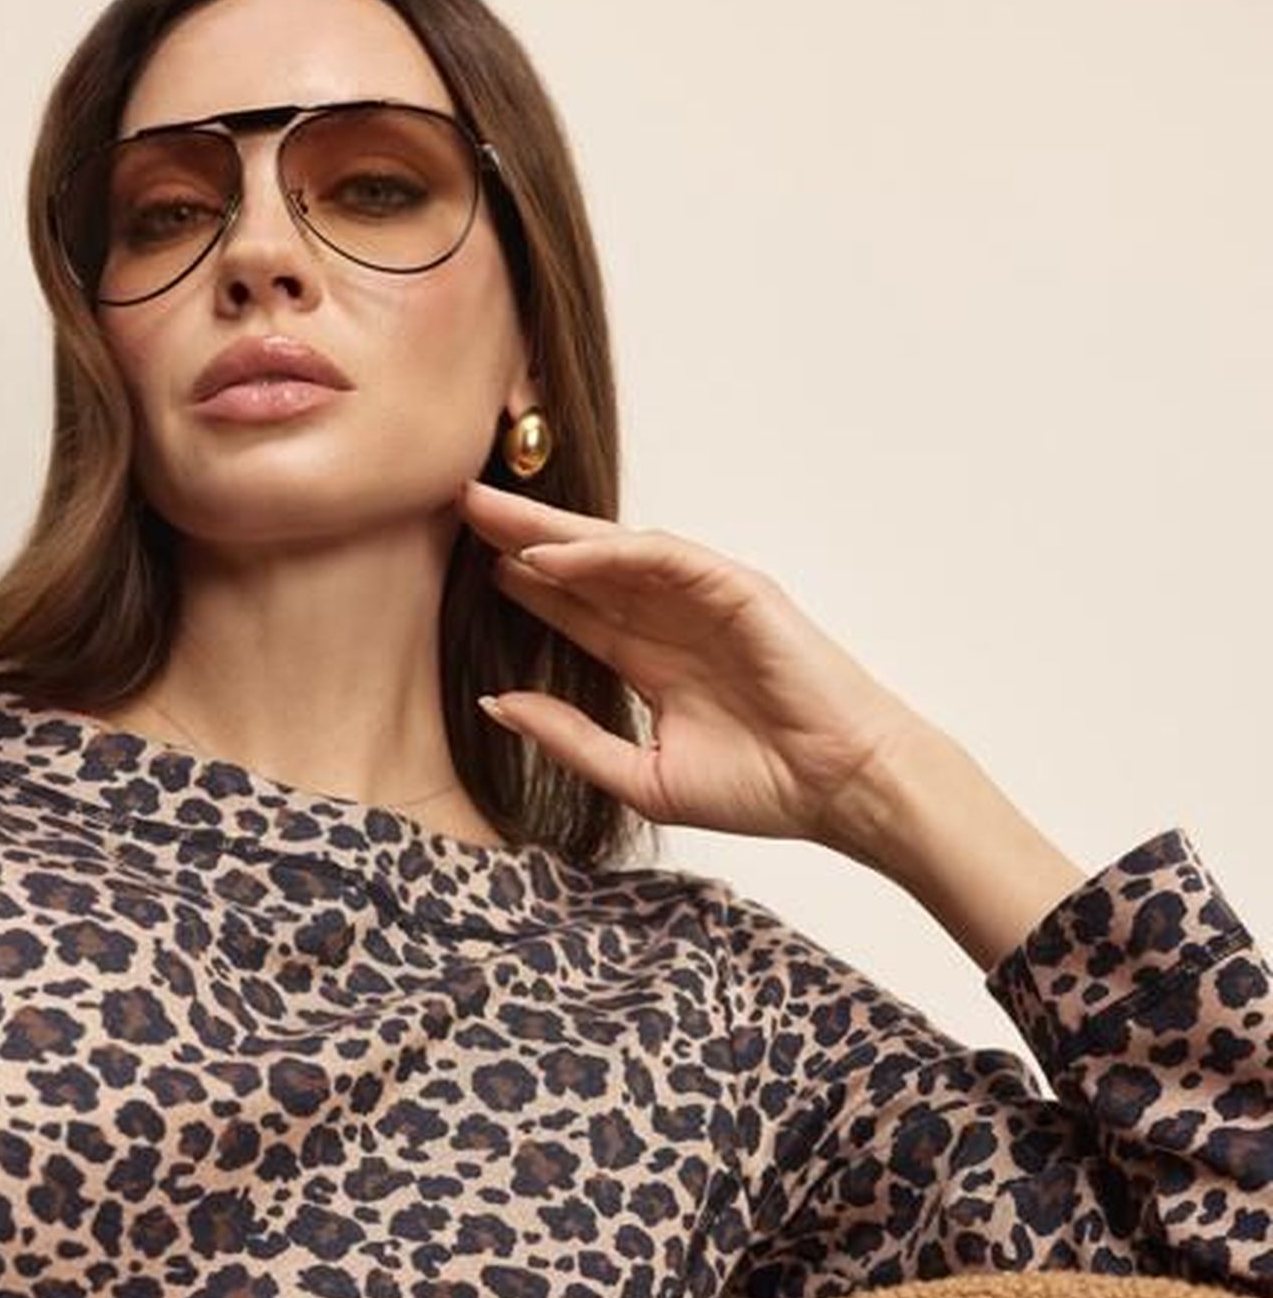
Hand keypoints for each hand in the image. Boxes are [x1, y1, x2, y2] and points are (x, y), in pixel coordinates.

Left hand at [457, 477, 933, 849]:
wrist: (839, 790)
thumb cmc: (763, 790)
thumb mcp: (639, 775)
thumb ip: (569, 738)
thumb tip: (496, 704)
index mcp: (656, 665)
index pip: (577, 614)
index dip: (523, 589)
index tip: (462, 570)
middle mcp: (676, 624)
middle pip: (585, 569)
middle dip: (520, 538)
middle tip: (458, 506)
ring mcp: (706, 601)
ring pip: (614, 550)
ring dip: (550, 528)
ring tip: (487, 510)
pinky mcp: (736, 588)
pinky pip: (660, 557)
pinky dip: (605, 550)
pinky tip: (552, 551)